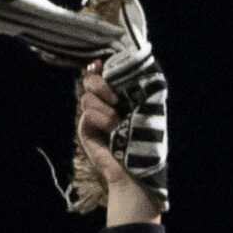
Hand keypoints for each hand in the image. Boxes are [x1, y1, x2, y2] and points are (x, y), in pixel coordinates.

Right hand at [76, 64, 161, 225]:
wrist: (136, 168)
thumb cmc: (146, 141)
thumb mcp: (146, 110)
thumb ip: (136, 90)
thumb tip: (132, 69)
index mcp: (120, 96)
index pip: (103, 73)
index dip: (98, 67)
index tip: (100, 64)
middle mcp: (104, 103)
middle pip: (90, 79)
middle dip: (100, 84)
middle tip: (116, 99)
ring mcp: (93, 116)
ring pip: (88, 97)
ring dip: (106, 108)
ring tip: (118, 123)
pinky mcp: (85, 129)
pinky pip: (88, 113)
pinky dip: (102, 119)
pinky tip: (111, 130)